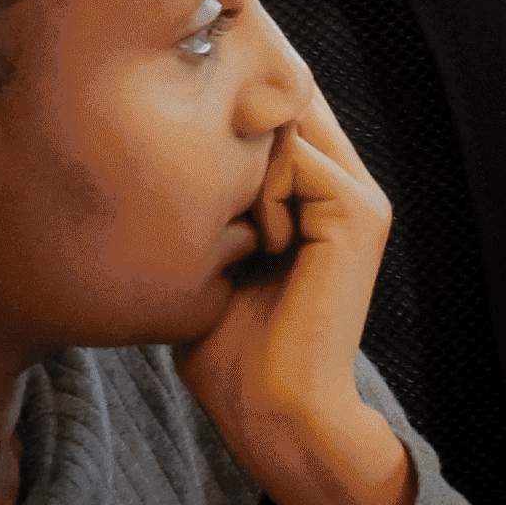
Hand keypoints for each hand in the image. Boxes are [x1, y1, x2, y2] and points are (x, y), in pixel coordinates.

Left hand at [178, 70, 414, 504]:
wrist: (274, 410)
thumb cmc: (230, 351)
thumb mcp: (205, 261)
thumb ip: (203, 205)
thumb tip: (145, 149)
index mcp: (319, 198)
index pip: (276, 111)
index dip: (227, 94)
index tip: (169, 104)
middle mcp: (348, 188)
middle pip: (284, 101)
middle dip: (228, 115)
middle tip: (196, 176)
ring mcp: (360, 199)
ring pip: (287, 124)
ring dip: (241, 161)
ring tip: (232, 231)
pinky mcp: (358, 214)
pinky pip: (298, 159)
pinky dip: (261, 191)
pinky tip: (253, 242)